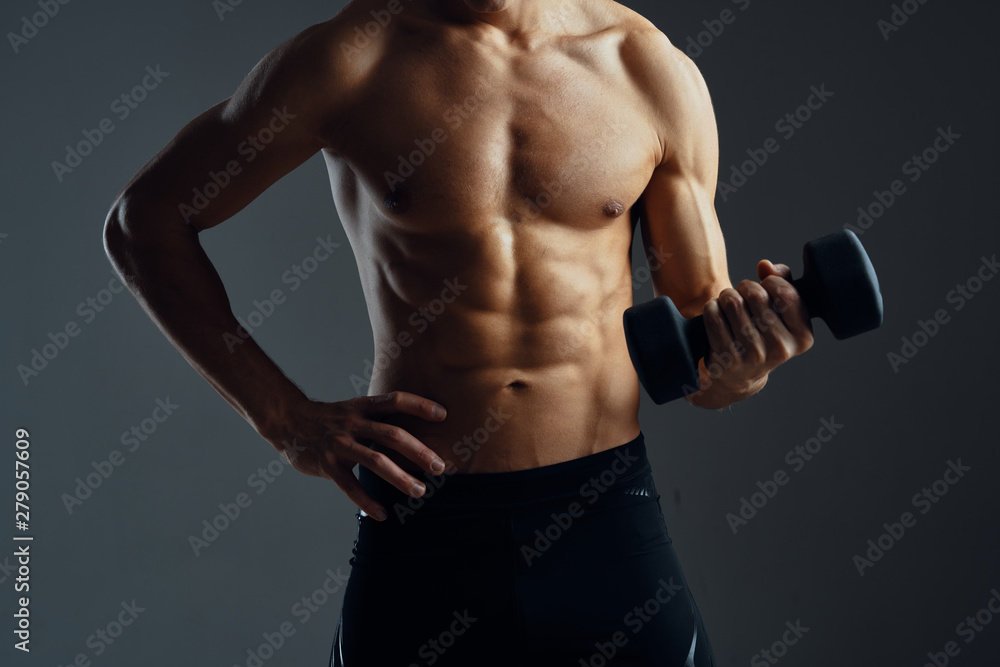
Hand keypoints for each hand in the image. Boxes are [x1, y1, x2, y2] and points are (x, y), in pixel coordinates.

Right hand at [259, 392, 447, 520]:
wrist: (288, 422)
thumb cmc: (329, 419)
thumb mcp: (353, 409)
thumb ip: (378, 418)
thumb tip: (414, 431)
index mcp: (362, 407)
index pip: (395, 400)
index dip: (419, 405)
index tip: (443, 415)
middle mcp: (352, 423)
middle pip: (391, 435)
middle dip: (419, 451)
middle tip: (440, 467)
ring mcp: (338, 443)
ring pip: (374, 461)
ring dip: (400, 478)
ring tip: (419, 491)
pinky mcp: (326, 464)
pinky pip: (349, 486)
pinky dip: (366, 501)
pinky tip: (381, 514)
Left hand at [697, 260, 813, 400]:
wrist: (742, 374)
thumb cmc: (765, 333)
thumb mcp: (783, 313)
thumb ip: (783, 281)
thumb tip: (765, 266)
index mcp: (802, 336)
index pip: (787, 294)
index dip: (771, 281)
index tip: (765, 284)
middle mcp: (781, 348)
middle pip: (756, 295)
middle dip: (745, 286)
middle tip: (741, 292)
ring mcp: (753, 355)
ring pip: (733, 303)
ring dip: (726, 295)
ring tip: (728, 301)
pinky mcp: (728, 358)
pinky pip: (714, 317)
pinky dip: (711, 307)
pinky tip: (715, 310)